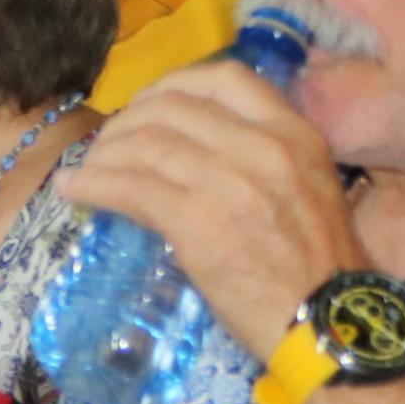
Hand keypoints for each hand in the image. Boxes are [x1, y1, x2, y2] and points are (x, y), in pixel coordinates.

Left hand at [61, 61, 366, 360]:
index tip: (148, 103)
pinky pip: (128, 187)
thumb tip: (196, 146)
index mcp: (294, 135)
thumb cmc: (319, 267)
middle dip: (126, 121)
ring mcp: (229, 183)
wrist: (330, 325)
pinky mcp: (197, 222)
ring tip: (87, 169)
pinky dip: (91, 184)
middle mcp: (263, 148)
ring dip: (102, 154)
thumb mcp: (309, 189)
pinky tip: (73, 189)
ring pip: (143, 144)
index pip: (224, 78)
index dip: (173, 84)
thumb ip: (263, 157)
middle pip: (170, 108)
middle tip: (108, 145)